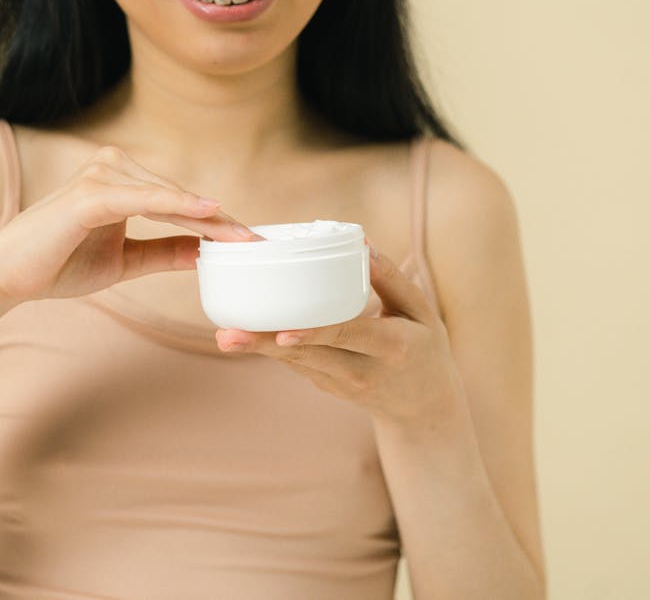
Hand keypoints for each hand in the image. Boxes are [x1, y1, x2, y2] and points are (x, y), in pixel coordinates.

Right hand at [0, 145, 263, 312]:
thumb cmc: (56, 266)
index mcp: (120, 184)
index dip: (218, 224)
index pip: (179, 203)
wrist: (5, 278)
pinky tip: (208, 214)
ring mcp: (100, 178)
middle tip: (261, 242)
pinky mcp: (89, 195)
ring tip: (244, 238)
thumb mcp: (123, 262)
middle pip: (181, 197)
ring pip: (169, 197)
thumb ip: (162, 252)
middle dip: (222, 222)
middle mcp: (112, 170)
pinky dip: (176, 205)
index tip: (252, 242)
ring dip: (209, 218)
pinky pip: (144, 199)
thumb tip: (205, 253)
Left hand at [215, 240, 463, 426]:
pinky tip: (243, 335)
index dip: (314, 334)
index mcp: (392, 348)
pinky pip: (297, 363)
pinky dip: (272, 348)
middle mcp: (362, 371)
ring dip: (258, 349)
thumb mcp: (421, 312)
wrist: (424, 407)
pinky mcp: (326, 386)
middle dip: (265, 346)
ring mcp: (341, 384)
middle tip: (228, 336)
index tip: (282, 330)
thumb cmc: (425, 348)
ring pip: (295, 363)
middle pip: (308, 356)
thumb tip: (361, 242)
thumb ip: (392, 279)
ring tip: (225, 336)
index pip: (348, 337)